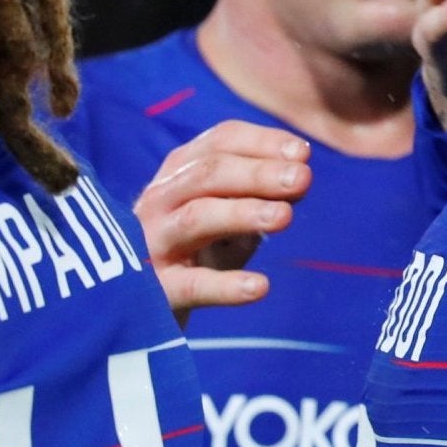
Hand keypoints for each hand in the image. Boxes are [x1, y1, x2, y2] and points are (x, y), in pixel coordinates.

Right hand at [132, 122, 311, 323]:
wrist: (143, 305)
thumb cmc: (197, 251)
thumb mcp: (229, 217)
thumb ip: (260, 196)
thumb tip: (300, 178)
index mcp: (181, 172)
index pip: (220, 142)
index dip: (262, 142)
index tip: (303, 153)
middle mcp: (161, 199)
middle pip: (209, 174)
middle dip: (258, 173)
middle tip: (303, 178)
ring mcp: (153, 243)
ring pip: (197, 217)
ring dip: (241, 212)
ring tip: (285, 216)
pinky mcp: (156, 290)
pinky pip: (192, 285)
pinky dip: (226, 285)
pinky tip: (260, 286)